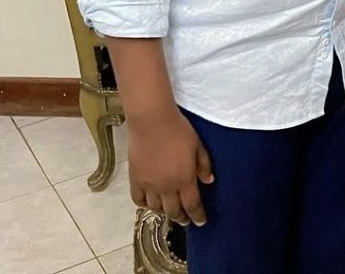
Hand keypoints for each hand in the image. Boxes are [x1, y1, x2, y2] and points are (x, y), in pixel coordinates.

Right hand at [127, 106, 213, 225]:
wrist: (152, 122)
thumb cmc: (179, 131)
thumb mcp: (198, 146)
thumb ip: (204, 165)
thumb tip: (209, 181)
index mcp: (184, 179)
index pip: (192, 205)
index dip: (197, 216)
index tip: (200, 222)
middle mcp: (166, 187)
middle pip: (174, 210)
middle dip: (181, 217)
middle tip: (186, 220)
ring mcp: (149, 185)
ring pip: (156, 208)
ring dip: (164, 212)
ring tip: (170, 211)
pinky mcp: (135, 179)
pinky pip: (138, 200)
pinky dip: (145, 205)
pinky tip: (150, 203)